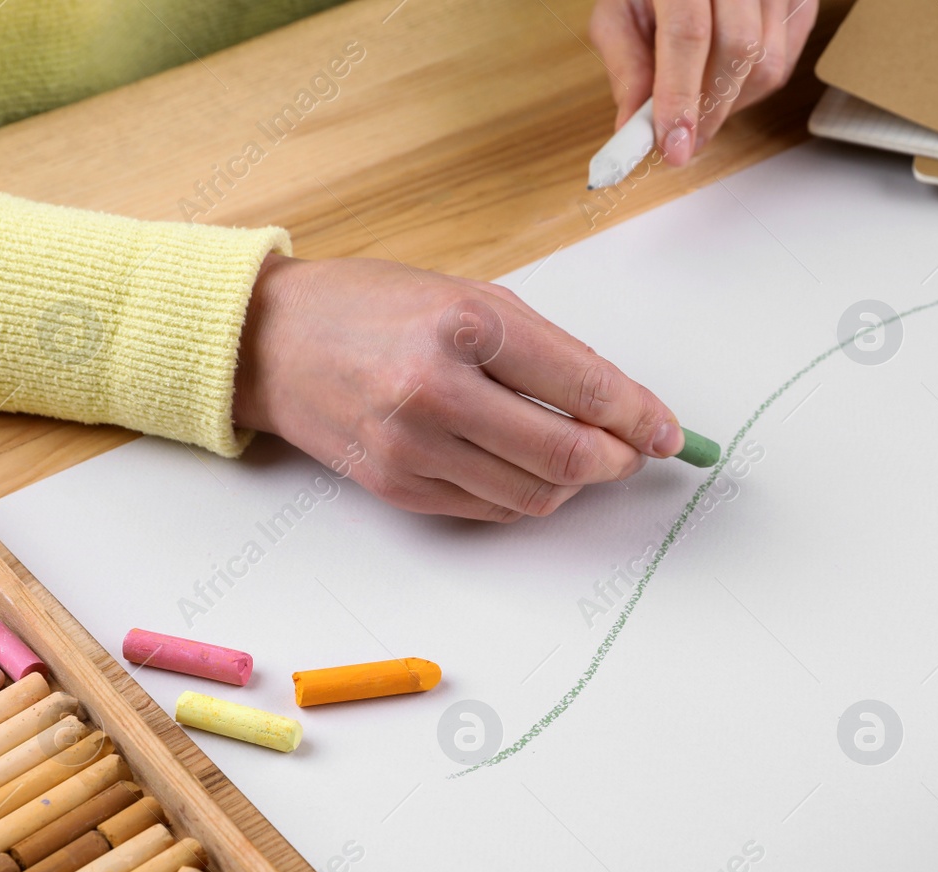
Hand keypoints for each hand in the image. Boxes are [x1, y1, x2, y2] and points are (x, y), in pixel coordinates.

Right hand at [234, 254, 685, 520]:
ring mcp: (412, 446)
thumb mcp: (468, 295)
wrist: (270, 341)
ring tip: (578, 456)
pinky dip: (524, 495)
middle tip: (633, 451)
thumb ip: (549, 349)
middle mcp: (437, 390)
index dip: (640, 418)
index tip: (667, 431)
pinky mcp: (396, 487)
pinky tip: (525, 466)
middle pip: (566, 457)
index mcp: (465, 325)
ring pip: (533, 496)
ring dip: (574, 485)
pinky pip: (489, 509)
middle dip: (618, 462)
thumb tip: (623, 403)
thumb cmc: (375, 307)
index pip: (584, 389)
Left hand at [590, 0, 818, 166]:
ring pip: (767, 64)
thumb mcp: (620, 11)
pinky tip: (724, 80)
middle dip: (709, 111)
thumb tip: (633, 125)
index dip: (680, 95)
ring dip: (730, 103)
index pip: (689, 32)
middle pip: (738, 49)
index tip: (673, 147)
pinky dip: (751, 89)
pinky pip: (784, 64)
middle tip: (682, 142)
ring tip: (698, 100)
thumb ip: (626, 65)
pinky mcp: (800, 1)